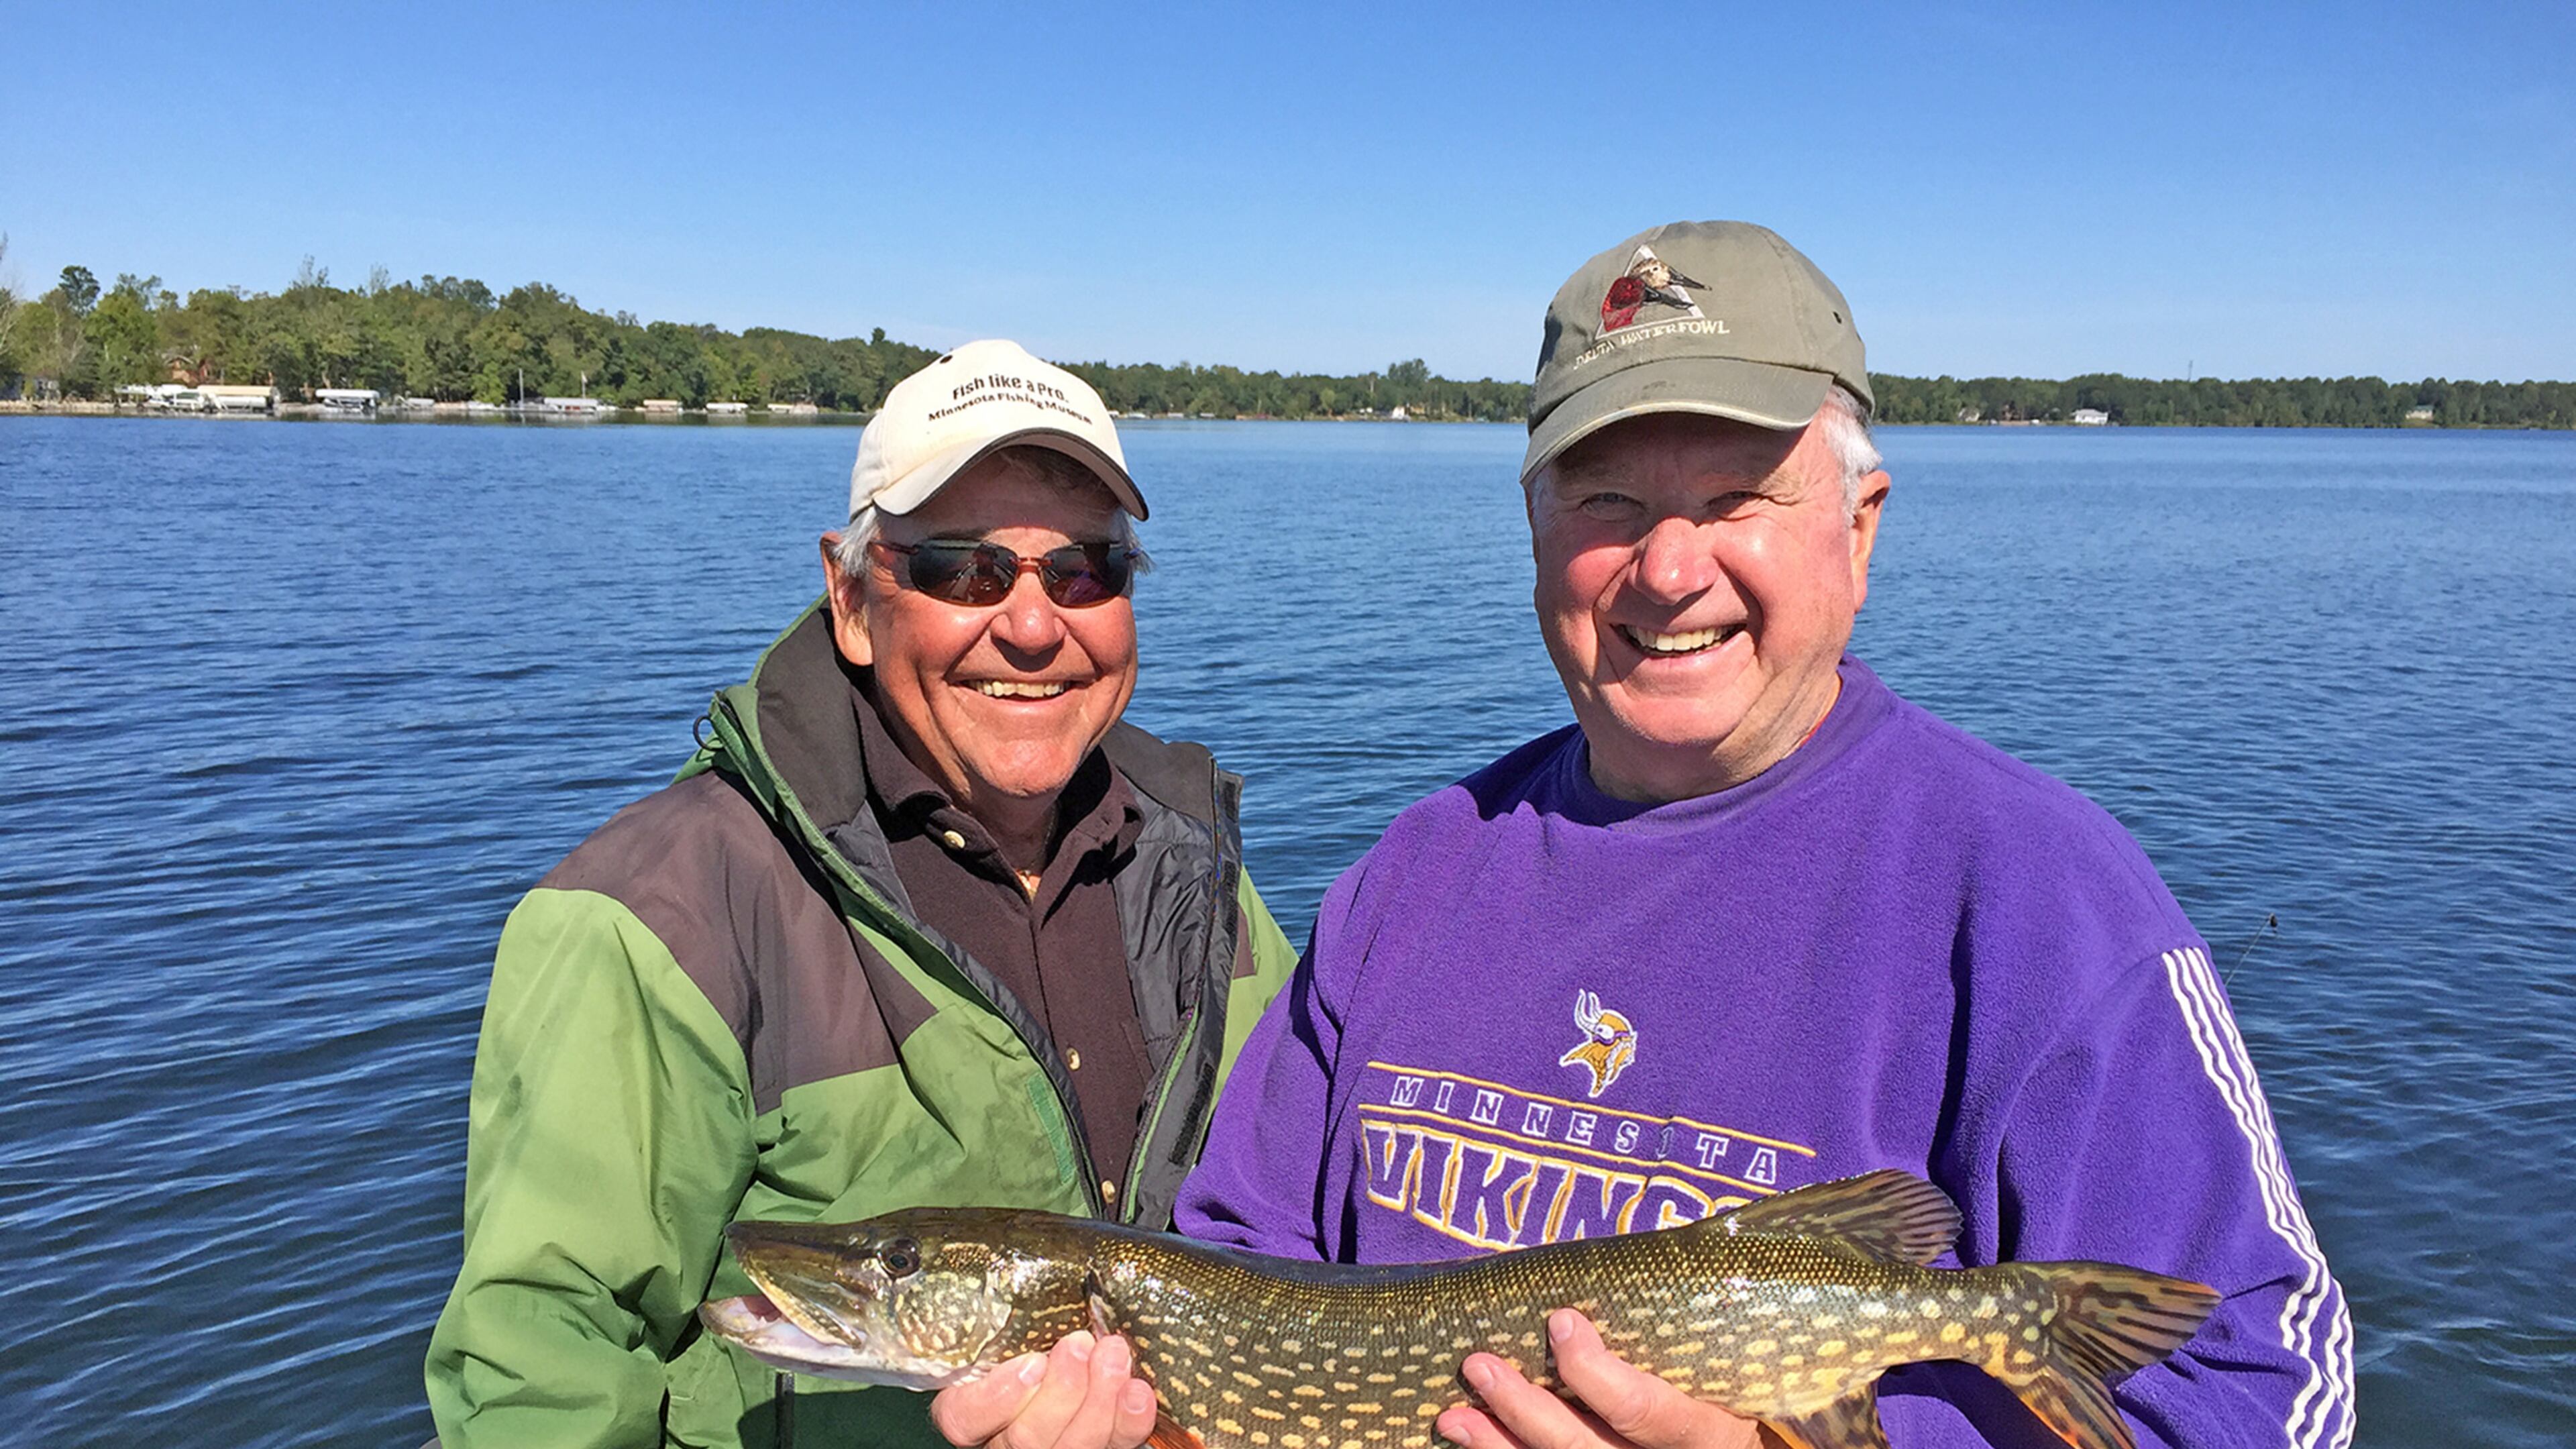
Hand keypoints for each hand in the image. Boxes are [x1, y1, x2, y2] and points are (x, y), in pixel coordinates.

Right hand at [929, 1331, 1159, 1448]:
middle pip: (1026, 1437)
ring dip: (1099, 1399)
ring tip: (1112, 1353)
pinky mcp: (1097, 1446)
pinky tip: (1138, 1392)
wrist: (1063, 1352)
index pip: (965, 1418)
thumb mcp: (996, 1325)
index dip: (997, 1397)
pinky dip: (1129, 1420)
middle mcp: (1005, 1439)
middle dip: (1061, 1390)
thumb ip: (997, 1320)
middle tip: (1078, 1344)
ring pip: (1073, 1444)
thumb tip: (1009, 1284)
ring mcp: (1054, 1446)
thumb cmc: (1018, 1334)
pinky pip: (1116, 1445)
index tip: (1030, 1362)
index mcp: (970, 1408)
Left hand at [1435, 1310, 1762, 1448]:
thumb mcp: (1723, 1372)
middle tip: (1478, 1365)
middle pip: (1584, 1448)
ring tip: (1453, 1416)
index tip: (1560, 1322)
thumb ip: (1676, 1341)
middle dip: (1525, 1409)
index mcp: (1706, 1431)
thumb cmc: (1731, 1400)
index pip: (1644, 1410)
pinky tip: (1474, 1442)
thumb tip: (1612, 1276)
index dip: (1595, 1372)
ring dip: (1499, 1445)